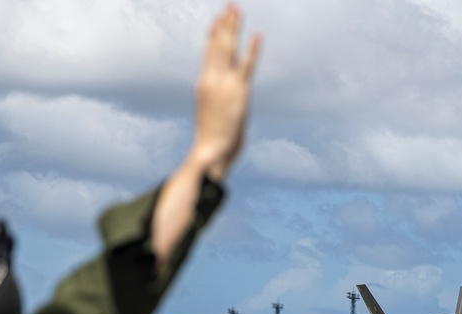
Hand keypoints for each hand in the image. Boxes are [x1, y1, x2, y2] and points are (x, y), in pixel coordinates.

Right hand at [191, 4, 260, 181]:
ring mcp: (225, 83)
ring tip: (236, 9)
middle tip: (230, 5)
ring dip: (233, 27)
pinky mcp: (239, 91)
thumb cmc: (211, 141)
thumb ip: (217, 101)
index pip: (209, 53)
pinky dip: (253, 50)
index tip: (217, 19)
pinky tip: (257, 35)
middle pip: (219, 45)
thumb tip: (221, 100)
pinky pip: (247, 65)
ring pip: (229, 49)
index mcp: (204, 83)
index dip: (214, 35)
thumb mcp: (211, 114)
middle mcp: (212, 79)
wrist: (210, 152)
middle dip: (225, 24)